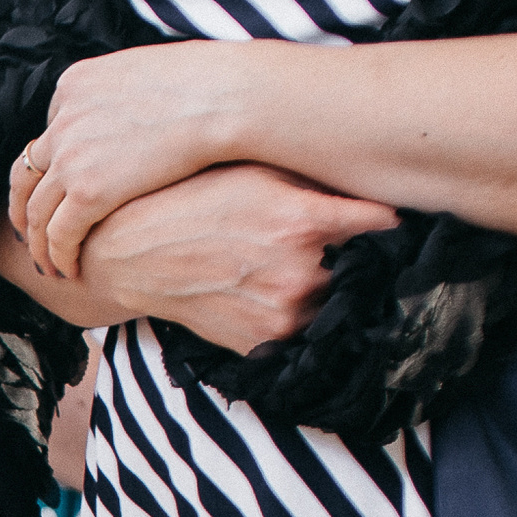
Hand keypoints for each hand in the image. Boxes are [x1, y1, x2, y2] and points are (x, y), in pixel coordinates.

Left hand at [10, 41, 258, 277]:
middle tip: (29, 233)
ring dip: (38, 241)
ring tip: (48, 262)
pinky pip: (59, 233)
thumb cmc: (209, 82)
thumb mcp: (146, 71)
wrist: (228, 96)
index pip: (51, 132)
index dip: (52, 167)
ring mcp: (70, 156)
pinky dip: (59, 255)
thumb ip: (121, 94)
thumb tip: (130, 112)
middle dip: (25, 207)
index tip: (56, 190)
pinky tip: (69, 269)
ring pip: (37, 210)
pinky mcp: (86, 190)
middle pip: (28, 174)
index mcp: (73, 85)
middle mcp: (62, 120)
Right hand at [72, 164, 397, 354]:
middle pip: (365, 267)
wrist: (126, 254)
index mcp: (304, 222)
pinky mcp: (261, 344)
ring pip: (336, 302)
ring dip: (328, 288)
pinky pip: (303, 332)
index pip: (387, 223)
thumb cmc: (192, 200)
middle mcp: (301, 274)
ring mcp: (281, 316)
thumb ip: (318, 179)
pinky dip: (298, 316)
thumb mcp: (257, 172)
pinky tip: (272, 291)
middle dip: (354, 255)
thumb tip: (375, 176)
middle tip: (330, 242)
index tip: (389, 215)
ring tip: (292, 266)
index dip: (389, 217)